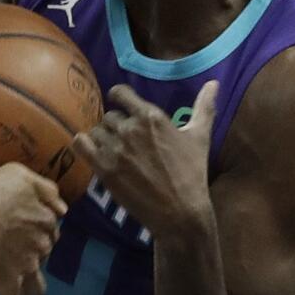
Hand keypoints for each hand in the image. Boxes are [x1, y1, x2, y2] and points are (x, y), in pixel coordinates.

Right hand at [0, 163, 66, 294]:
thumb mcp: (22, 175)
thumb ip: (46, 189)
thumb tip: (62, 209)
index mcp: (47, 220)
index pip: (50, 229)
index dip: (37, 228)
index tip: (20, 226)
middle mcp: (42, 245)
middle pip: (43, 253)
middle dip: (31, 251)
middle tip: (8, 246)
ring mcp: (28, 267)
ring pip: (36, 285)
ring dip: (26, 284)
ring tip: (12, 282)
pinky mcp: (9, 284)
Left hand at [73, 81, 219, 237]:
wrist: (180, 212)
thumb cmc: (192, 173)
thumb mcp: (200, 137)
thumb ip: (204, 107)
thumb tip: (213, 82)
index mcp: (151, 117)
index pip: (120, 93)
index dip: (119, 98)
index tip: (122, 106)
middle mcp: (130, 129)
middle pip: (109, 116)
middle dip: (116, 127)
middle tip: (126, 142)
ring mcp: (115, 149)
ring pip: (96, 131)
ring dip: (102, 139)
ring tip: (114, 152)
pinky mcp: (104, 168)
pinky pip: (81, 144)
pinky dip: (83, 145)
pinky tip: (92, 151)